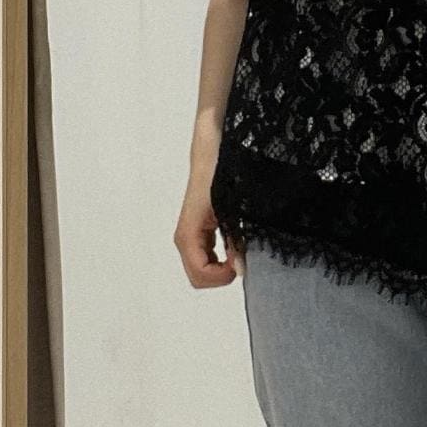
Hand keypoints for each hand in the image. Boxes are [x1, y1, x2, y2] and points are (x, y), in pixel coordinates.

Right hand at [175, 173, 240, 287]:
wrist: (214, 150)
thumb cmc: (223, 172)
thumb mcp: (233, 209)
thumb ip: (236, 241)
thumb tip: (240, 269)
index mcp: (190, 230)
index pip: (199, 271)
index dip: (221, 276)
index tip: (241, 263)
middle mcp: (185, 235)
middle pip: (196, 276)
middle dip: (220, 275)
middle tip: (242, 259)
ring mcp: (190, 233)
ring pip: (200, 268)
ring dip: (221, 268)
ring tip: (240, 251)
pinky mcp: (198, 229)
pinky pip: (204, 256)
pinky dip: (220, 260)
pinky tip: (235, 247)